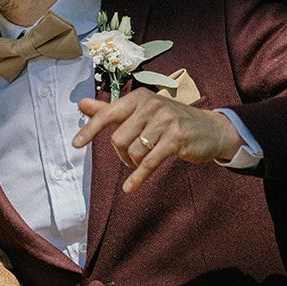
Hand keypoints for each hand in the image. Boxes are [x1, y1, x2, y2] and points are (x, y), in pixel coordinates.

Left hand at [73, 89, 243, 191]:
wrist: (211, 129)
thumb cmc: (170, 120)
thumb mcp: (141, 111)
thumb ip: (111, 109)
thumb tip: (82, 104)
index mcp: (139, 97)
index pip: (108, 113)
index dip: (89, 130)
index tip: (75, 144)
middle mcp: (151, 105)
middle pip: (118, 138)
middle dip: (121, 154)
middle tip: (130, 157)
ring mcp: (165, 121)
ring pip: (133, 151)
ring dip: (134, 162)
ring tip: (143, 161)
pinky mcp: (176, 139)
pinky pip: (148, 162)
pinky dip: (138, 177)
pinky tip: (130, 188)